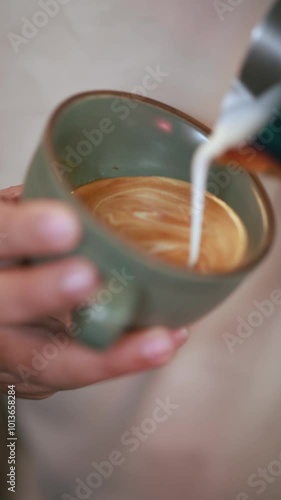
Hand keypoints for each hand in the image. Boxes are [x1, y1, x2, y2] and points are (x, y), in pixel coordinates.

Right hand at [0, 185, 187, 398]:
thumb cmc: (9, 260)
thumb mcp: (11, 226)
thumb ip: (33, 209)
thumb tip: (85, 192)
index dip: (23, 232)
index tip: (67, 226)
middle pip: (7, 304)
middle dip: (46, 292)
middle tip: (89, 278)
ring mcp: (8, 349)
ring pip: (47, 362)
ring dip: (105, 355)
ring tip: (157, 341)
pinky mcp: (31, 375)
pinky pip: (75, 375)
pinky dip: (120, 360)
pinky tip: (160, 344)